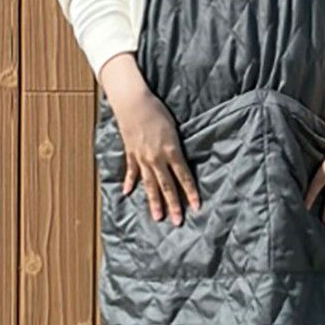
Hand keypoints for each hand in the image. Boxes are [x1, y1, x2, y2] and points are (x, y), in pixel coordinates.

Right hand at [99, 53, 199, 225]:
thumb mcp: (174, 128)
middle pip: (167, 186)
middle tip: (178, 221)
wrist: (133, 102)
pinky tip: (128, 193)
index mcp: (171, 150)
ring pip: (149, 184)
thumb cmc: (157, 110)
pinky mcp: (131, 153)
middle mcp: (157, 158)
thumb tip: (181, 160)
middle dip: (173, 205)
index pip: (184, 176)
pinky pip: (132, 171)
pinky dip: (129, 182)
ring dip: (154, 202)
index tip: (196, 206)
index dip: (191, 192)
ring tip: (157, 217)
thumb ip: (177, 147)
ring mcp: (142, 157)